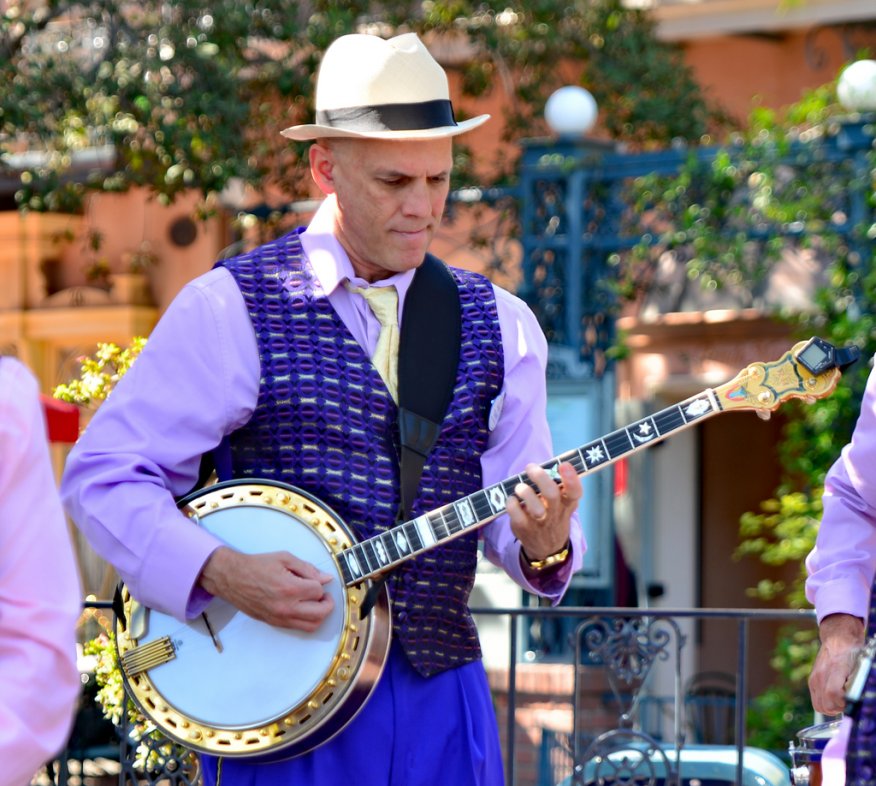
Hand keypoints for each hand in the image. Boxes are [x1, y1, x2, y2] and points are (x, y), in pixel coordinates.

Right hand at [199, 547, 334, 631]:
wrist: (232, 578)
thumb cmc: (257, 566)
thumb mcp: (285, 558)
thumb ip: (308, 569)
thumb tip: (326, 578)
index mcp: (290, 588)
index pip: (319, 591)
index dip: (320, 584)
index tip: (314, 579)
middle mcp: (286, 607)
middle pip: (321, 613)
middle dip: (327, 603)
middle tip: (325, 595)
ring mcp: (280, 618)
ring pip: (311, 625)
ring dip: (319, 615)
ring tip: (316, 602)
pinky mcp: (274, 623)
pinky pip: (298, 627)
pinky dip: (306, 620)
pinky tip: (303, 607)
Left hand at [506, 462, 581, 563]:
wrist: (547, 547)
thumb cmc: (553, 514)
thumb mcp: (562, 503)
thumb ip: (558, 485)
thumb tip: (548, 463)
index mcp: (567, 503)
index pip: (575, 492)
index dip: (571, 478)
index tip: (563, 464)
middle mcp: (555, 513)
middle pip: (551, 494)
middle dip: (540, 477)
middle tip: (531, 467)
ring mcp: (539, 522)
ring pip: (535, 507)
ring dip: (525, 492)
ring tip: (519, 486)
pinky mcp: (523, 527)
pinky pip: (516, 514)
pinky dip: (511, 503)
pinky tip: (512, 499)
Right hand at [809, 613, 865, 714]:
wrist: (838, 638)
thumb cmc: (852, 652)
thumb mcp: (859, 666)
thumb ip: (855, 684)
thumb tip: (854, 699)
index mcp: (833, 670)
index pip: (833, 695)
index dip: (844, 704)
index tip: (852, 701)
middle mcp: (820, 675)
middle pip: (825, 705)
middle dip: (838, 708)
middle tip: (847, 702)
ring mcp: (814, 678)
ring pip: (819, 706)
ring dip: (831, 707)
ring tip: (841, 700)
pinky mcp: (812, 680)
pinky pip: (816, 700)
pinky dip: (825, 703)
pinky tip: (834, 696)